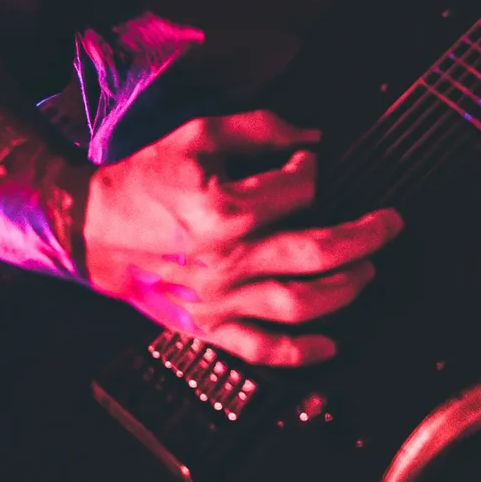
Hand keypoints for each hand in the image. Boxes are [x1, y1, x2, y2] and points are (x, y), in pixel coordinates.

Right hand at [82, 111, 400, 365]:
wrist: (89, 230)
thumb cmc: (142, 182)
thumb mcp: (198, 135)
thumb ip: (259, 128)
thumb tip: (312, 136)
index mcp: (225, 209)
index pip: (302, 190)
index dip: (312, 170)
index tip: (307, 165)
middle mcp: (227, 259)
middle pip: (319, 252)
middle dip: (367, 237)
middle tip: (391, 224)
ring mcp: (219, 299)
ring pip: (302, 303)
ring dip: (347, 288)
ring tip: (368, 269)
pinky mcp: (208, 326)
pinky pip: (262, 349)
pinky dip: (302, 352)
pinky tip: (331, 345)